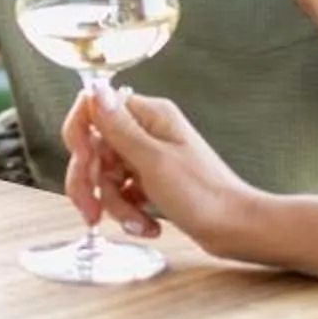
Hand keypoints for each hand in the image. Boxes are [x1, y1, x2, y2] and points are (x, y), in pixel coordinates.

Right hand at [63, 86, 272, 264]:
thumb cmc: (205, 196)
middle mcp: (148, 131)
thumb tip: (94, 89)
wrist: (237, 229)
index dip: (80, 137)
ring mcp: (150, 157)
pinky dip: (129, 212)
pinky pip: (122, 193)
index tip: (84, 165)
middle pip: (94, 148)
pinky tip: (147, 226)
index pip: (94, 109)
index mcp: (150, 115)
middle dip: (92, 183)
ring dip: (114, 205)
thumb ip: (120, 128)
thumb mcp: (154, 161)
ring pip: (105, 176)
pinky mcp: (152, 181)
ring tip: (137, 223)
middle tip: (92, 211)